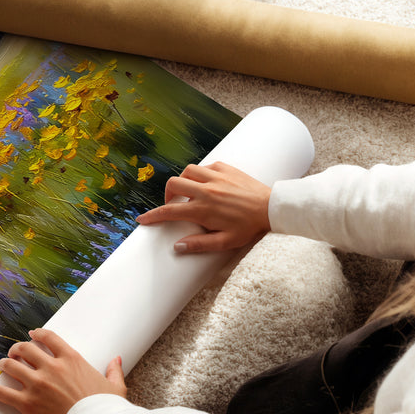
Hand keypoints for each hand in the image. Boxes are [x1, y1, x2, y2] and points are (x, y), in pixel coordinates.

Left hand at [0, 329, 125, 413]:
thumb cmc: (107, 408)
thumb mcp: (114, 386)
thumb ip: (113, 370)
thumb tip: (117, 359)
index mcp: (71, 359)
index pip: (48, 338)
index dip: (37, 334)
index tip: (32, 335)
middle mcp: (51, 367)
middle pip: (26, 349)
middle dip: (17, 349)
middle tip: (13, 353)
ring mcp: (37, 385)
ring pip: (12, 366)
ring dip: (4, 364)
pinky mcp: (27, 404)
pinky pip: (2, 393)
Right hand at [136, 161, 270, 253]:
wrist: (272, 208)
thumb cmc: (249, 227)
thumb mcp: (225, 242)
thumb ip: (200, 245)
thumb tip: (177, 247)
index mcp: (203, 209)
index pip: (169, 212)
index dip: (152, 216)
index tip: (142, 220)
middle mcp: (206, 190)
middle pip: (173, 184)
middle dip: (167, 195)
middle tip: (173, 204)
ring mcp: (216, 177)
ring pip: (187, 171)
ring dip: (183, 181)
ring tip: (189, 192)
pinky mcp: (226, 168)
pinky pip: (205, 166)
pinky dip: (201, 174)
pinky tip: (206, 183)